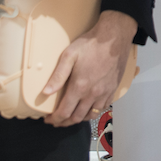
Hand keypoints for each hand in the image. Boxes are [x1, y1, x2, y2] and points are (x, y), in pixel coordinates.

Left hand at [39, 9, 136, 127]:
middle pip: (77, 117)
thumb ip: (58, 76)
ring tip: (70, 117)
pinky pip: (102, 108)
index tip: (48, 119)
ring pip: (90, 115)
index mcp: (80, 86)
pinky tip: (87, 109)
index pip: (64, 112)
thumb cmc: (91, 44)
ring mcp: (104, 93)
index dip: (55, 119)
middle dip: (64, 122)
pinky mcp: (113, 89)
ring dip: (78, 119)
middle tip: (57, 121)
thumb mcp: (69, 55)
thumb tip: (46, 92)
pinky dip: (93, 112)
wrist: (114, 37)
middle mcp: (93, 94)